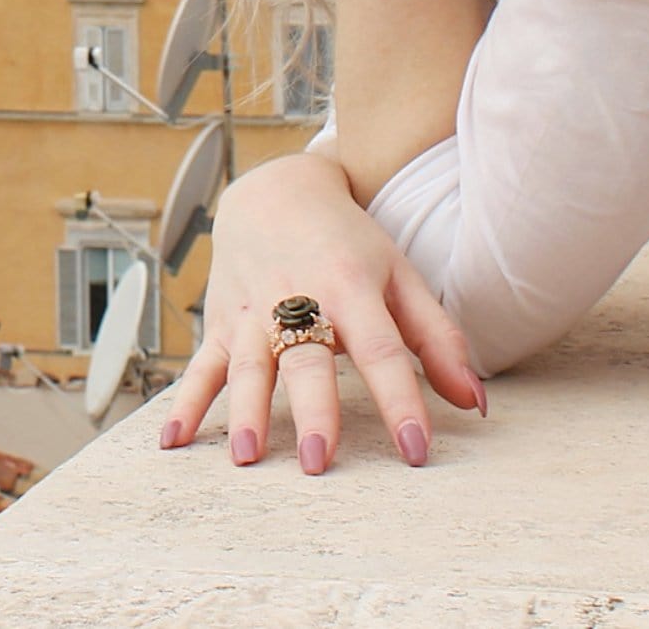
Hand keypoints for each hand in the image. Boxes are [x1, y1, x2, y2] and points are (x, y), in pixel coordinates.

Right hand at [157, 151, 484, 473]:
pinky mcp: (223, 323)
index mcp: (353, 286)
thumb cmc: (349, 242)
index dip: (401, 399)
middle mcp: (301, 297)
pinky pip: (201, 365)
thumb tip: (475, 402)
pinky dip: (185, 403)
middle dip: (313, 408)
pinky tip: (173, 442)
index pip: (382, 348)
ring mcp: (255, 312)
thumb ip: (437, 338)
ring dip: (247, 410)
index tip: (416, 449)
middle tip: (318, 458)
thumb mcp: (399, 276)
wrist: (278, 190)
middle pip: (308, 357)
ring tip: (250, 456)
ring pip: (250, 364)